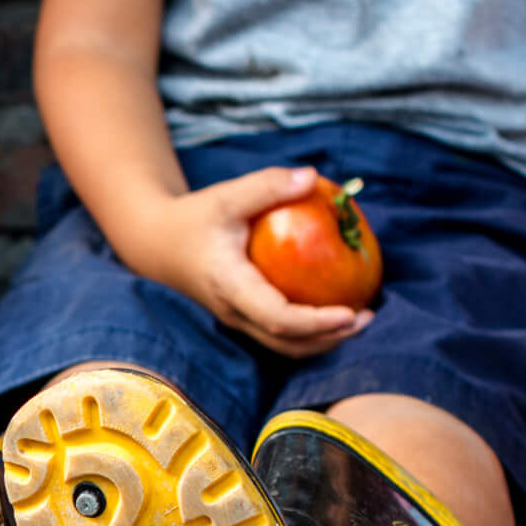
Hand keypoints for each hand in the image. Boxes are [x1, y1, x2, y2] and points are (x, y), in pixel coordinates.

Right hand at [141, 167, 374, 359]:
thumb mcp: (225, 196)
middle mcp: (235, 312)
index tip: (349, 313)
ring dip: (324, 341)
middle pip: (287, 344)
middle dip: (330, 339)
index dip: (315, 322)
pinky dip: (311, 333)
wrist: (158, 246)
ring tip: (359, 320)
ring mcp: (239, 321)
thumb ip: (267, 186)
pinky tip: (336, 312)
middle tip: (367, 318)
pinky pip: (281, 336)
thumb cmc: (193, 219)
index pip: (276, 317)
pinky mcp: (244, 319)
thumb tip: (312, 177)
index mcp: (230, 286)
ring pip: (285, 347)